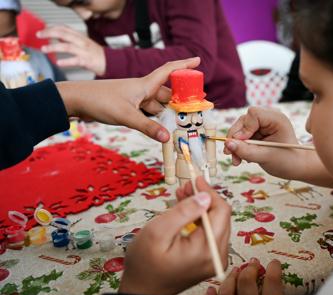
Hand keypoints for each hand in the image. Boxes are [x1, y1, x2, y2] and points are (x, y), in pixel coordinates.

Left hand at [38, 25, 105, 75]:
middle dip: (49, 33)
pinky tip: (58, 62)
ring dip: (53, 47)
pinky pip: (75, 60)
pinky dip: (66, 61)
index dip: (52, 27)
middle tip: (39, 35)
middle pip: (63, 34)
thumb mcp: (84, 43)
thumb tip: (57, 38)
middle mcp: (82, 42)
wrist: (112, 62)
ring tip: (44, 49)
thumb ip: (71, 40)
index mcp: (81, 36)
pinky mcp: (87, 61)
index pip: (64, 28)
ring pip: (66, 46)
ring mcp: (84, 51)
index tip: (43, 30)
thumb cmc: (97, 55)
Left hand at [56, 57, 199, 142]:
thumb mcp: (126, 115)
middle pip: (168, 93)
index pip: (169, 70)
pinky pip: (148, 113)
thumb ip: (147, 127)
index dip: (184, 64)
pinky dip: (157, 120)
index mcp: (144, 85)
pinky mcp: (129, 108)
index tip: (198, 60)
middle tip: (197, 107)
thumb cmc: (100, 101)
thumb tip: (168, 138)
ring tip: (184, 123)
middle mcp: (143, 90)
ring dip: (170, 113)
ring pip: (159, 105)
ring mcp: (136, 99)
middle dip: (182, 99)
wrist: (76, 100)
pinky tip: (162, 128)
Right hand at [119, 177, 230, 294]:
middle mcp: (217, 255)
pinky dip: (199, 220)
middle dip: (205, 198)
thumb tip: (206, 196)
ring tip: (181, 196)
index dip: (210, 192)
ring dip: (201, 208)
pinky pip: (210, 233)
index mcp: (207, 250)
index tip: (195, 179)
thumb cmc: (145, 264)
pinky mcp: (209, 259)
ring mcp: (215, 259)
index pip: (221, 212)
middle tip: (185, 187)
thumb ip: (183, 212)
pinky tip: (184, 211)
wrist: (142, 293)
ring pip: (216, 223)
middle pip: (221, 217)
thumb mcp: (158, 232)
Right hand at [224, 107, 304, 178]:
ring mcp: (262, 124)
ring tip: (236, 161)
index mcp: (276, 119)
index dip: (244, 128)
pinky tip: (241, 158)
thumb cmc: (286, 161)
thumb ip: (246, 150)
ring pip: (240, 129)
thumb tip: (228, 144)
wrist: (294, 167)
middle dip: (235, 138)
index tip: (242, 143)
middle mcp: (269, 118)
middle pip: (243, 121)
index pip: (253, 114)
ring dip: (235, 145)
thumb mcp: (265, 157)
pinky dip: (239, 147)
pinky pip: (242, 136)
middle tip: (231, 155)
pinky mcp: (257, 131)